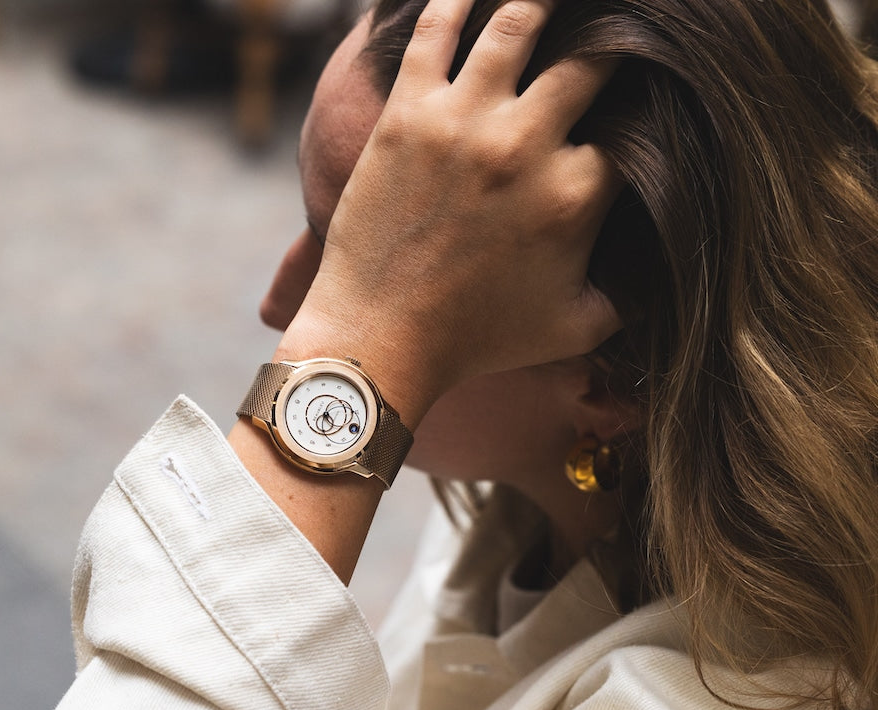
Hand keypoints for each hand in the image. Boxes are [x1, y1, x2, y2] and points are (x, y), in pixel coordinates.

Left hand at [283, 0, 620, 424]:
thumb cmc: (476, 340)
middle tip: (608, 35)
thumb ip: (628, 297)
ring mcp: (463, 124)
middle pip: (589, 62)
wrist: (380, 340)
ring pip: (517, 24)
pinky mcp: (407, 114)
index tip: (634, 107)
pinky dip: (454, 1)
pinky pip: (436, 33)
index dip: (638, 115)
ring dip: (541, 0)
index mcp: (575, 195)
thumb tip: (664, 277)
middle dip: (607, 45)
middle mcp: (526, 147)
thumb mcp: (575, 329)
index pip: (629, 129)